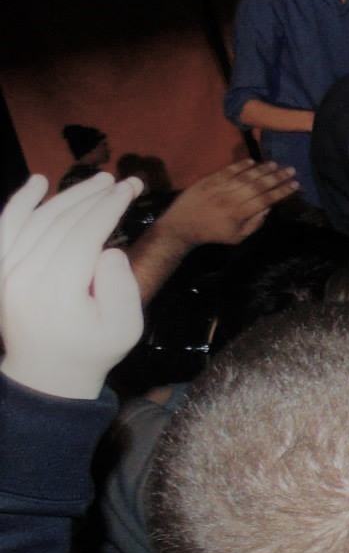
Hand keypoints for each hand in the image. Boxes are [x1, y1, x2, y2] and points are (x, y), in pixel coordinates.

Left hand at [0, 174, 143, 399]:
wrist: (47, 373)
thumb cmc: (93, 349)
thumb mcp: (125, 328)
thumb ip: (121, 287)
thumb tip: (108, 249)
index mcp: (56, 293)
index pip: (83, 235)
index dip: (108, 208)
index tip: (131, 190)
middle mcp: (23, 278)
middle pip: (59, 223)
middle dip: (94, 197)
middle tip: (124, 180)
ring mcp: (5, 273)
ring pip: (34, 220)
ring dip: (67, 195)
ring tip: (98, 179)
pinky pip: (5, 229)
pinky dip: (19, 203)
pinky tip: (38, 183)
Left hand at [155, 159, 297, 247]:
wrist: (181, 226)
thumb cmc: (212, 234)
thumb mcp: (237, 238)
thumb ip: (254, 224)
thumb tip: (268, 208)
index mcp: (240, 214)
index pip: (266, 199)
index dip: (282, 191)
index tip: (295, 184)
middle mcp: (232, 199)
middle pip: (259, 185)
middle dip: (277, 177)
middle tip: (291, 170)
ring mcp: (220, 188)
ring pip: (245, 176)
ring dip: (262, 169)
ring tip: (276, 164)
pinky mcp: (209, 180)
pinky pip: (227, 170)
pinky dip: (240, 165)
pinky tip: (252, 162)